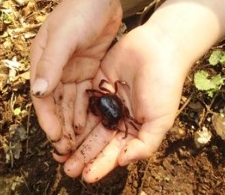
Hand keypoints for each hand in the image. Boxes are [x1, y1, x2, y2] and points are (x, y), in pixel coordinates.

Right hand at [30, 0, 121, 155]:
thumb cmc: (78, 11)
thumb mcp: (63, 37)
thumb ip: (51, 64)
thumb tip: (38, 92)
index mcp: (42, 60)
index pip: (42, 95)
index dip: (47, 117)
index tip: (55, 137)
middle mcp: (54, 67)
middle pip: (55, 102)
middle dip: (59, 125)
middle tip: (67, 149)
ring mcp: (71, 68)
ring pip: (70, 101)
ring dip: (72, 121)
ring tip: (78, 143)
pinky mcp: (88, 67)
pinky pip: (85, 93)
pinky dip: (85, 109)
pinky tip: (91, 125)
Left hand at [57, 0, 224, 181]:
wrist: (159, 48)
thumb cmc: (165, 85)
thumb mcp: (160, 121)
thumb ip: (144, 145)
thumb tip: (122, 162)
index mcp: (134, 128)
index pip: (114, 151)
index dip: (100, 165)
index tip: (86, 177)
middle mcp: (119, 116)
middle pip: (97, 140)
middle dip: (83, 155)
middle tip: (67, 169)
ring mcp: (108, 99)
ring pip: (88, 123)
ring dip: (75, 138)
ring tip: (60, 152)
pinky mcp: (98, 82)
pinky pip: (83, 101)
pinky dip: (74, 113)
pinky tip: (62, 124)